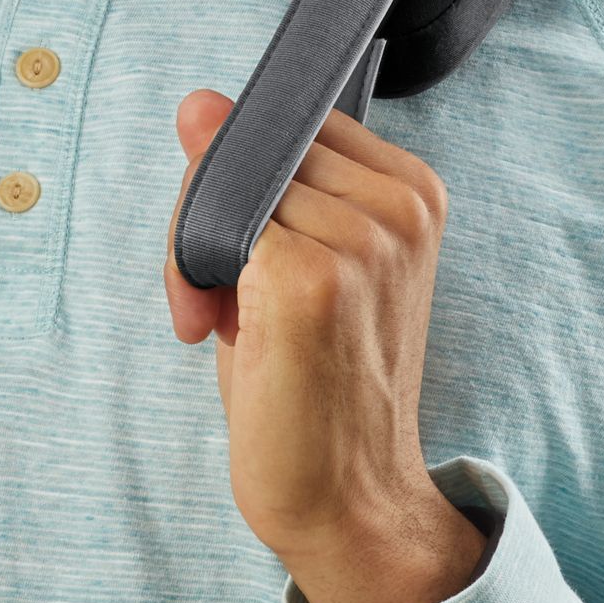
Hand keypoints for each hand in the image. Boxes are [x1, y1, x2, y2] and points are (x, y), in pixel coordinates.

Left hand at [163, 90, 491, 602]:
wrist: (348, 499)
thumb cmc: (318, 389)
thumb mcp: (297, 263)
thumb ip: (258, 184)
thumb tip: (198, 102)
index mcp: (413, 192)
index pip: (293, 121)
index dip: (239, 177)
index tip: (230, 246)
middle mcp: (398, 207)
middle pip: (254, 145)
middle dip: (205, 212)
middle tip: (209, 294)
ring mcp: (361, 240)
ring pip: (225, 186)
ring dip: (191, 251)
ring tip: (215, 321)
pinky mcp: (311, 278)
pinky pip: (212, 229)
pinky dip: (189, 278)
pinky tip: (208, 331)